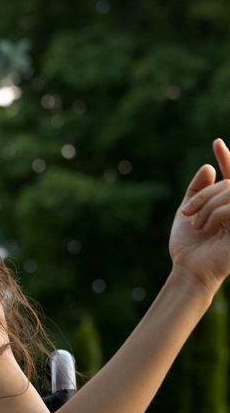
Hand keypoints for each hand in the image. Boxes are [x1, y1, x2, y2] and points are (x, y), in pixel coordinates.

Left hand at [170, 138, 229, 290]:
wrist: (188, 270)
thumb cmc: (188, 246)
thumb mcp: (188, 212)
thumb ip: (197, 190)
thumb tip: (209, 167)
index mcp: (227, 205)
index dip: (226, 158)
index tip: (216, 142)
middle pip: (228, 184)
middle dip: (205, 194)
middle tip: (186, 212)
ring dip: (208, 205)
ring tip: (195, 224)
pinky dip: (215, 213)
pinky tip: (204, 228)